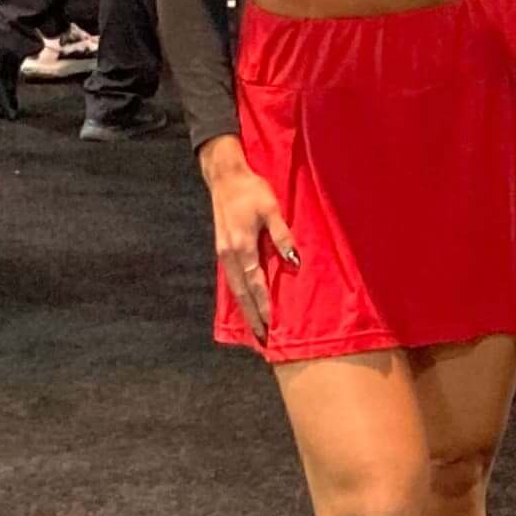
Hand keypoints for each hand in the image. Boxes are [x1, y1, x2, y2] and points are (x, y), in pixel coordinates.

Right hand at [200, 140, 298, 339]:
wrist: (225, 177)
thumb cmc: (251, 191)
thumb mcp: (271, 209)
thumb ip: (282, 236)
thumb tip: (293, 262)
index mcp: (242, 247)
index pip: (255, 284)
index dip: (264, 305)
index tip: (271, 325)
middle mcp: (229, 255)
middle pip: (241, 293)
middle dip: (252, 317)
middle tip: (262, 339)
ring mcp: (223, 253)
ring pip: (234, 289)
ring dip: (244, 309)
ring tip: (255, 328)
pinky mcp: (222, 250)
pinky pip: (231, 279)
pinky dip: (239, 295)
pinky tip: (245, 303)